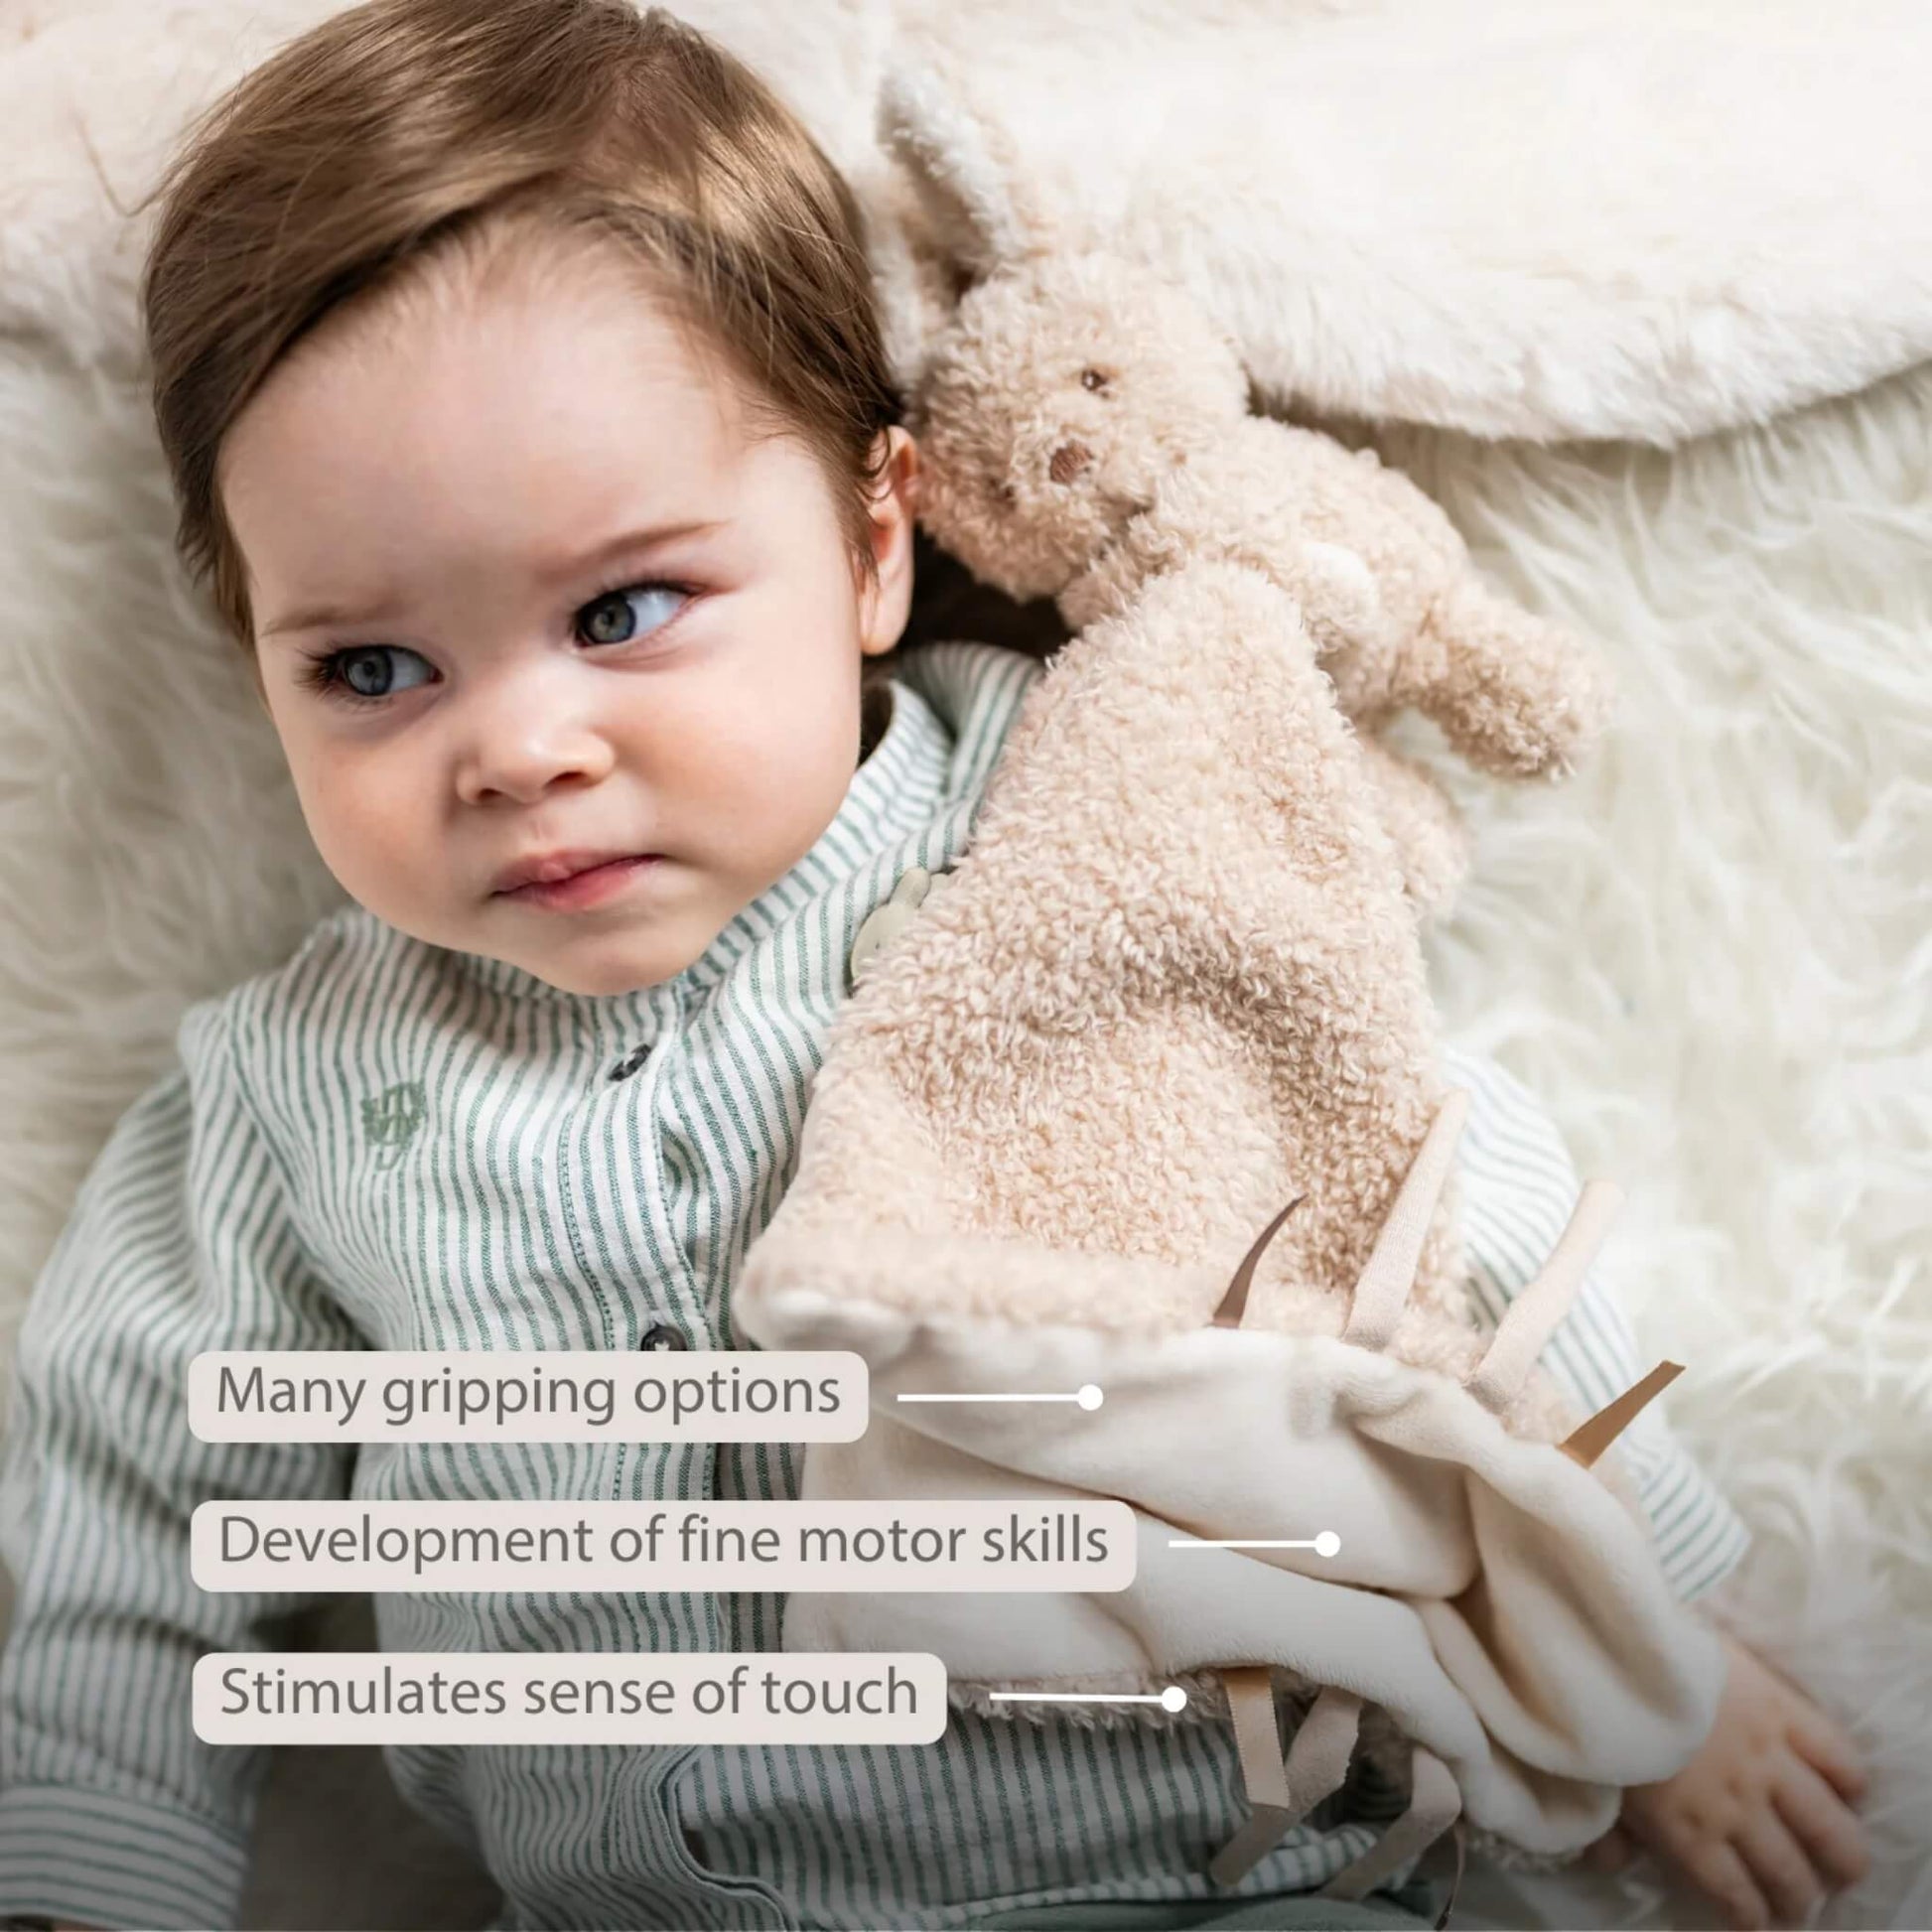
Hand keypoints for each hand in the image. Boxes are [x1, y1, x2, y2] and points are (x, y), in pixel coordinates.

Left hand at [1584, 1628, 1869, 1928]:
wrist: (1616, 1650)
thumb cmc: (1599, 1717)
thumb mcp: (1593, 1784)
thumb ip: (1607, 1832)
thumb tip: (1613, 1865)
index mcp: (1687, 1832)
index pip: (1733, 1893)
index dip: (1751, 1915)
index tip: (1759, 1921)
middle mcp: (1737, 1808)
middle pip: (1787, 1871)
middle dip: (1799, 1897)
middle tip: (1802, 1902)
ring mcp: (1766, 1760)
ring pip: (1826, 1825)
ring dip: (1842, 1855)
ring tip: (1846, 1867)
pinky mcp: (1783, 1710)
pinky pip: (1836, 1755)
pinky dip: (1850, 1778)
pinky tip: (1851, 1792)